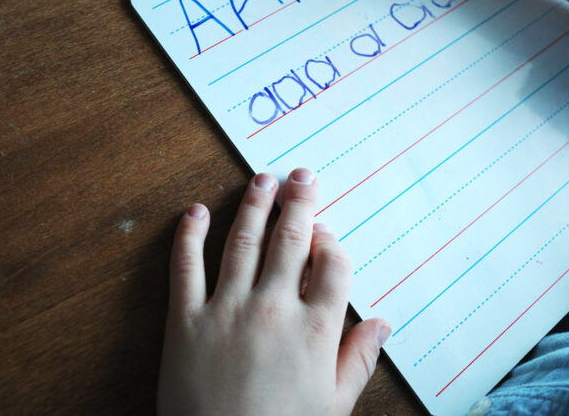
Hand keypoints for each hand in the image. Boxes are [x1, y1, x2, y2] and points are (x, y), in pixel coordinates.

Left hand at [157, 168, 390, 415]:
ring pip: (243, 241)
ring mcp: (227, 309)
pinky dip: (189, 235)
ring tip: (261, 180)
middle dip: (298, 202)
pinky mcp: (186, 320)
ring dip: (253, 205)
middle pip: (291, 240)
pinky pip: (186, 267)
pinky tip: (195, 212)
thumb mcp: (333, 406)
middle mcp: (273, 308)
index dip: (331, 242)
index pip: (331, 265)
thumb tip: (382, 324)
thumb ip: (358, 360)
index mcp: (314, 330)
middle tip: (301, 175)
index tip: (326, 232)